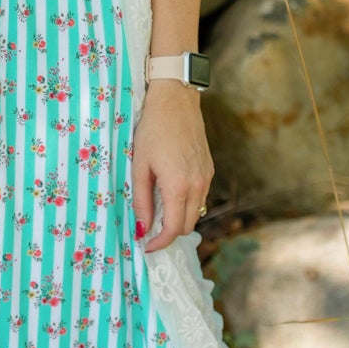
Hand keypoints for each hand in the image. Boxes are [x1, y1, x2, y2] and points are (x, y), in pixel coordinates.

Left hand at [131, 82, 213, 250]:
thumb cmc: (152, 131)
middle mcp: (198, 185)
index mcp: (178, 186)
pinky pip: (200, 196)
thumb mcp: (139, 167)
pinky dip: (186, 203)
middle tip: (149, 230)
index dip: (160, 243)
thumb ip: (141, 201)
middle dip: (169, 233)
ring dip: (179, 218)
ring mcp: (206, 177)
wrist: (176, 101)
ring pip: (196, 212)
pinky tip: (170, 192)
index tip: (147, 246)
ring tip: (157, 210)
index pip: (174, 229)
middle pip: (188, 225)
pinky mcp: (209, 169)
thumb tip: (142, 229)